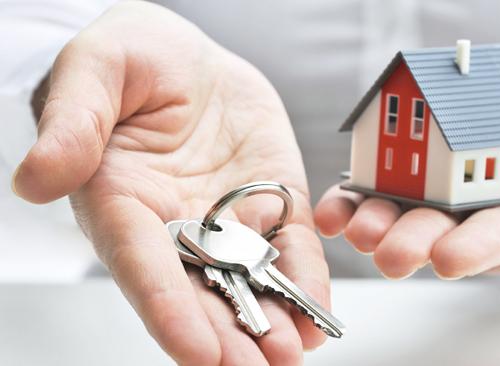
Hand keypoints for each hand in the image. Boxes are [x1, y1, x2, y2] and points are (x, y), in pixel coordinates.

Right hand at [12, 2, 328, 363]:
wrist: (186, 57)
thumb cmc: (131, 58)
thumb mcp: (94, 71)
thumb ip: (72, 122)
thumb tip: (37, 180)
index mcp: (122, 200)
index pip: (143, 264)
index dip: (168, 309)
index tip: (196, 352)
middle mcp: (174, 224)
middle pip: (197, 291)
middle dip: (225, 335)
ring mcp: (226, 219)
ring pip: (246, 281)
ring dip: (269, 323)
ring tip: (292, 357)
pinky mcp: (268, 203)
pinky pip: (288, 247)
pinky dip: (302, 280)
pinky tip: (316, 316)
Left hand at [315, 139, 499, 280]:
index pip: (499, 239)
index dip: (476, 248)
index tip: (452, 258)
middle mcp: (470, 221)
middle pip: (439, 235)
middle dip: (413, 245)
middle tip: (392, 255)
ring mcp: (437, 205)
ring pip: (401, 220)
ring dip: (375, 226)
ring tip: (357, 230)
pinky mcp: (409, 186)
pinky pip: (375, 196)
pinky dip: (351, 204)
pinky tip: (334, 212)